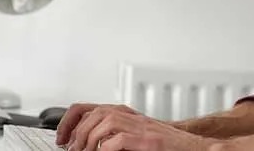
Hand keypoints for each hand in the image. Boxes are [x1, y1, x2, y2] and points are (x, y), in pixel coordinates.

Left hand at [56, 103, 214, 150]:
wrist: (193, 146)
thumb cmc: (164, 145)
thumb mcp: (133, 135)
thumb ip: (112, 136)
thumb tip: (85, 145)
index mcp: (124, 113)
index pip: (87, 107)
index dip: (69, 121)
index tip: (61, 138)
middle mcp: (130, 116)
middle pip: (94, 113)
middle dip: (77, 132)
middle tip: (71, 149)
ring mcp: (140, 127)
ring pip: (103, 123)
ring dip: (88, 141)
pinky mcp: (148, 140)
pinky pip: (118, 140)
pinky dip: (105, 149)